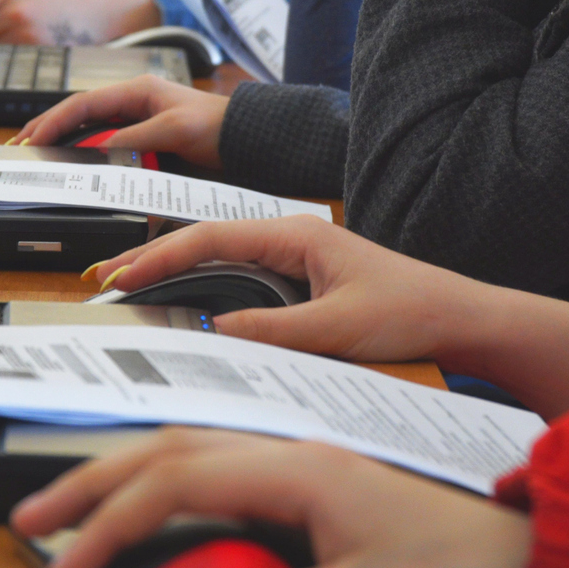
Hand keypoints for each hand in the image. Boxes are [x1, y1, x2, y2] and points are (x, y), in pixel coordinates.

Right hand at [12, 76, 228, 169]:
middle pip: (78, 114)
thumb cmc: (215, 127)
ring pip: (87, 129)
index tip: (32, 137)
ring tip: (36, 154)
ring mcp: (135, 122)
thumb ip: (135, 137)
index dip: (54, 120)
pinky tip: (70, 164)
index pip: (83, 103)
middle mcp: (132, 104)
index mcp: (136, 91)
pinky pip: (104, 145)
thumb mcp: (174, 129)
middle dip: (47, 128)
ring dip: (61, 141)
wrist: (245, 140)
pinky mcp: (142, 140)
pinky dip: (83, 153)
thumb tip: (99, 146)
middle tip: (19, 145)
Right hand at [13, 429, 531, 567]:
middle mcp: (283, 452)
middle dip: (91, 482)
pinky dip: (161, 484)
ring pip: (181, 452)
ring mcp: (287, 460)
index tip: (73, 560)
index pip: (175, 482)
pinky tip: (144, 507)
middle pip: (163, 449)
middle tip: (35, 516)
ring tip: (72, 511)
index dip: (113, 520)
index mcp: (295, 468)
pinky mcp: (295, 479)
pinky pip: (209, 469)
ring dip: (120, 478)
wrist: (513, 553)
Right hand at [89, 216, 494, 364]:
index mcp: (295, 234)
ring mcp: (293, 256)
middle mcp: (289, 237)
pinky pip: (238, 276)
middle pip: (205, 241)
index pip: (211, 238)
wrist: (463, 318)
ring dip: (173, 270)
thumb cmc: (412, 312)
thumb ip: (274, 330)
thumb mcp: (338, 328)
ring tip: (130, 284)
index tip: (124, 275)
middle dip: (153, 256)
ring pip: (218, 258)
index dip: (162, 256)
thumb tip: (213, 333)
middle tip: (105, 276)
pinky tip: (181, 299)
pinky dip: (201, 285)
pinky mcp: (299, 278)